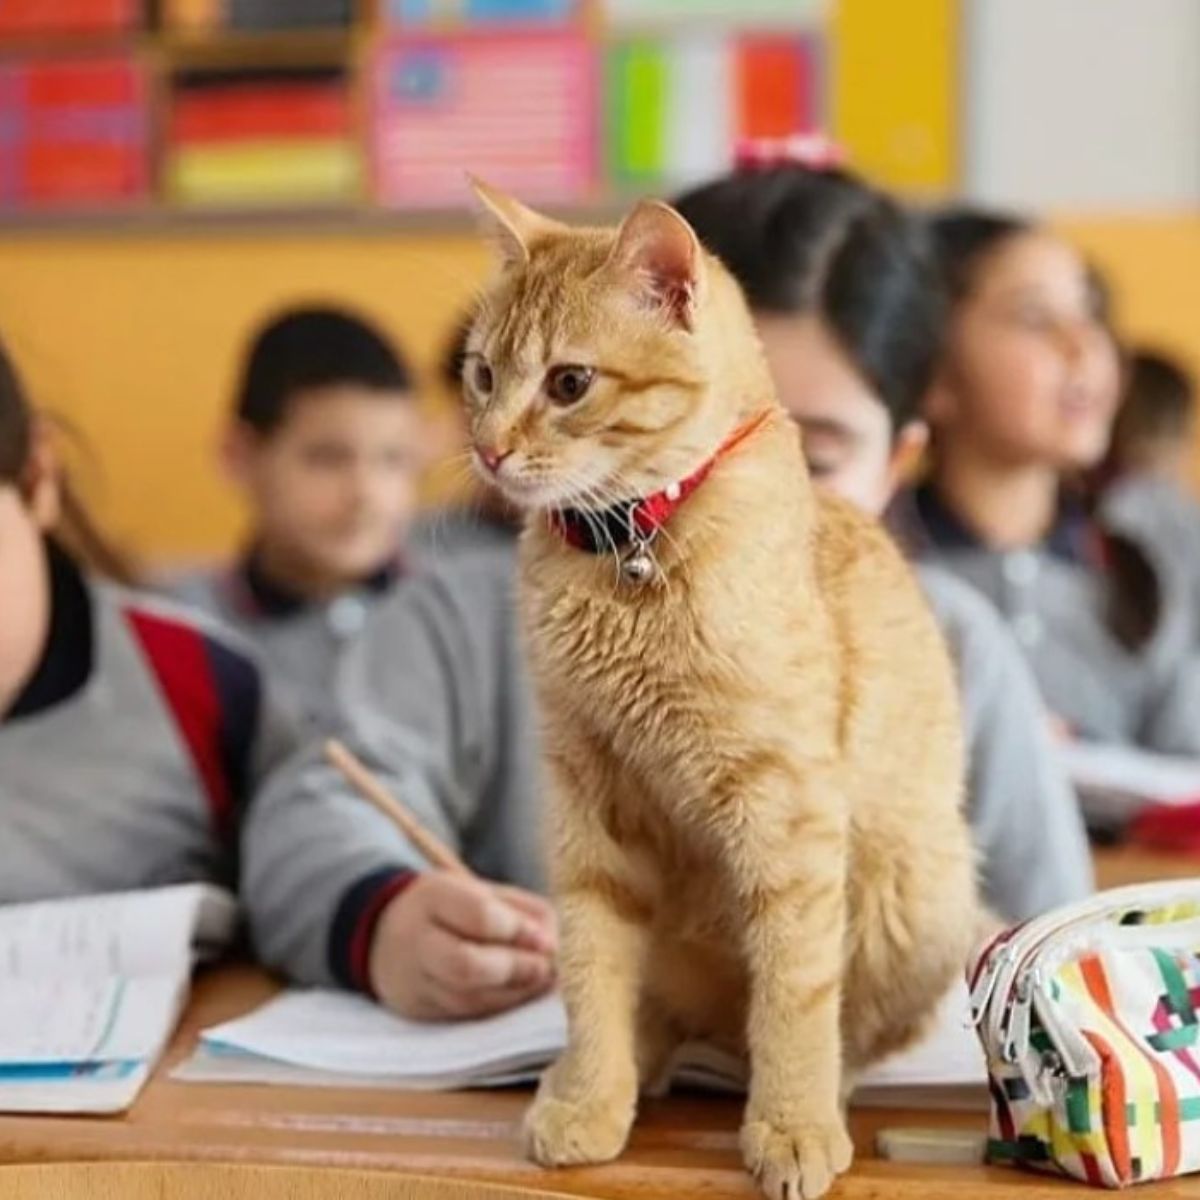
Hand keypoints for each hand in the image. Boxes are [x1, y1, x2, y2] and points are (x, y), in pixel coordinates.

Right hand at [369, 871, 556, 1019]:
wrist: (384, 934)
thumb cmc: (449, 907)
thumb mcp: (479, 891)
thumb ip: (520, 912)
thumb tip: (552, 946)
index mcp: (432, 898)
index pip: (478, 915)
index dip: (518, 930)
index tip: (546, 939)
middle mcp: (416, 941)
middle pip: (466, 965)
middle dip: (516, 969)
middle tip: (547, 968)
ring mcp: (414, 981)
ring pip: (467, 999)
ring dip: (514, 995)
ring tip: (543, 984)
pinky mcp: (421, 1012)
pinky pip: (465, 1016)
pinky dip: (500, 1008)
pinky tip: (522, 998)